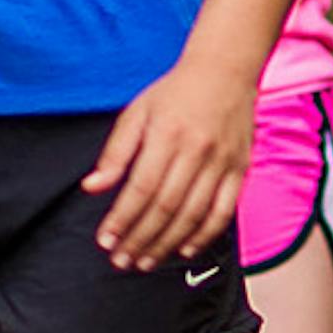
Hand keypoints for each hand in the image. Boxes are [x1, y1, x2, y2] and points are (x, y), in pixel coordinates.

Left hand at [81, 48, 253, 269]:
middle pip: (165, 206)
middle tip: (122, 261)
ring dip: (167, 243)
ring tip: (145, 261)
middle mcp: (196, 151)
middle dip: (140, 239)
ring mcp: (222, 162)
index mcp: (167, 135)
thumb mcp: (137, 112)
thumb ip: (115, 152)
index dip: (122, 218)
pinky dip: (205, 234)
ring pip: (193, 214)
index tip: (106, 240)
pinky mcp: (240, 169)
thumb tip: (92, 187)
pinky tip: (184, 249)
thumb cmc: (175, 92)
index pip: (141, 188)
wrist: (226, 70)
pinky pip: (224, 211)